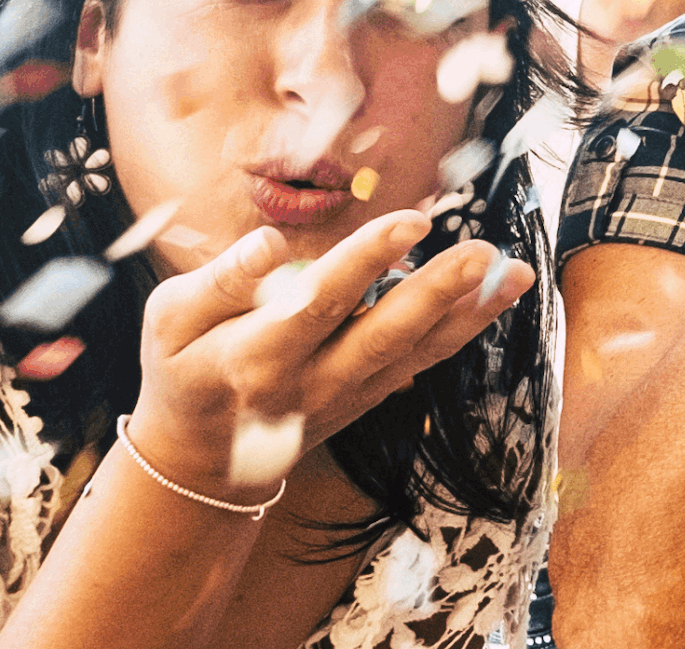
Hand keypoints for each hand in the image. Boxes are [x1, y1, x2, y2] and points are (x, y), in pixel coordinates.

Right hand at [131, 211, 535, 495]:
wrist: (199, 462)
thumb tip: (275, 242)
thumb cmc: (182, 370)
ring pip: (416, 354)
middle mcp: (308, 383)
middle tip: (485, 251)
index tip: (412, 222)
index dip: (366, 261)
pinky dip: (459, 332)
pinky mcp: (367, 400)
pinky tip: (494, 298)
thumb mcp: (169, 320)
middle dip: (438, 293)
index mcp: (254, 356)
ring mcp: (345, 398)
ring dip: (469, 314)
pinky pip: (420, 363)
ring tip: (515, 272)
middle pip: (383, 336)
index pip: (317, 304)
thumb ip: (221, 280)